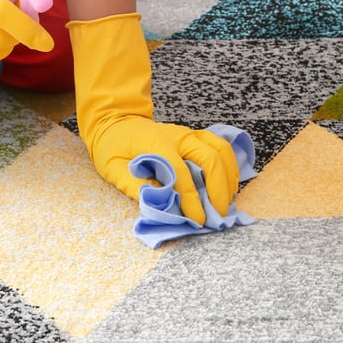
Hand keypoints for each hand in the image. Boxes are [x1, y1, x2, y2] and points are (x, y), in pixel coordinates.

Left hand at [69, 13, 239, 225]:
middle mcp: (178, 136)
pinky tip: (229, 183)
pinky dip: (230, 164)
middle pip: (209, 159)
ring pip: (221, 149)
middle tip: (219, 214)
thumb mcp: (113, 168)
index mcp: (156, 144)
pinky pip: (221, 146)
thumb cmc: (113, 147)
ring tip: (228, 201)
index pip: (182, 175)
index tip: (198, 220)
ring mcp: (189, 134)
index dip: (192, 200)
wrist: (115, 122)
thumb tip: (159, 201)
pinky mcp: (195, 136)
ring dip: (229, 176)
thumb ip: (133, 185)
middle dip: (219, 189)